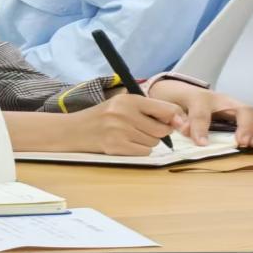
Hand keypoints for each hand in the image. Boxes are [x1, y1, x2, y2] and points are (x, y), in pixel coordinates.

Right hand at [68, 93, 184, 155]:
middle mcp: (124, 113)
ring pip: (153, 142)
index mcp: (128, 99)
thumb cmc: (101, 117)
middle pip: (162, 129)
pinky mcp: (116, 146)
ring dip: (146, 142)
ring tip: (128, 135)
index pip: (166, 109)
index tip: (175, 123)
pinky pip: (144, 152)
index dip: (174, 118)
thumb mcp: (121, 104)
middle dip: (157, 132)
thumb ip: (149, 109)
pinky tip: (124, 144)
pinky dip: (138, 150)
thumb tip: (179, 121)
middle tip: (142, 129)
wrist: (73, 130)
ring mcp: (119, 130)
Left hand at [146, 80, 252, 147]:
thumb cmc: (177, 101)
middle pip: (242, 108)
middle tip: (241, 143)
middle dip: (246, 126)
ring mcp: (234, 106)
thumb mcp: (170, 107)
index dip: (200, 127)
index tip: (201, 143)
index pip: (201, 111)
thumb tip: (186, 129)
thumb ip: (177, 118)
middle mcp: (222, 100)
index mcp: (199, 99)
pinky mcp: (242, 113)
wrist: (181, 92)